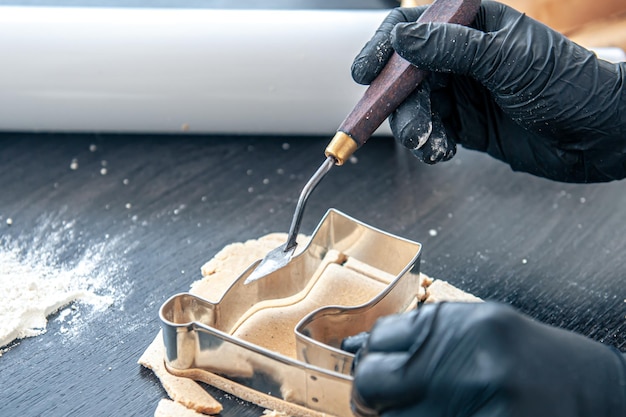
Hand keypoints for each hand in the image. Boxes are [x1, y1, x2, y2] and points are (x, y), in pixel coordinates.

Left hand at [350, 302, 625, 416]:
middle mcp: (458, 360)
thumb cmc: (529, 356)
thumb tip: (357, 347)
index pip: (377, 340)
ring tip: (423, 407)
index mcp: (453, 324)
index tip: (374, 370)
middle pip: (372, 380)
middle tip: (382, 400)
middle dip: (370, 393)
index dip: (369, 358)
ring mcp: (468, 401)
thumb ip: (419, 335)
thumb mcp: (475, 326)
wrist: (589, 388)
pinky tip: (441, 413)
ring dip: (394, 415)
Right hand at [352, 1, 625, 181]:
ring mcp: (462, 91)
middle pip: (406, 74)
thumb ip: (452, 48)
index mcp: (472, 24)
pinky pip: (432, 131)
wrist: (599, 136)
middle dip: (400, 103)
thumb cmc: (567, 85)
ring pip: (415, 106)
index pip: (413, 28)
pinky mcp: (466, 124)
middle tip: (407, 129)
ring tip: (432, 145)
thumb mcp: (508, 61)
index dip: (384, 49)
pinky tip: (444, 151)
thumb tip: (403, 38)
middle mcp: (461, 56)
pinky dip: (430, 144)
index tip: (365, 73)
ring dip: (416, 128)